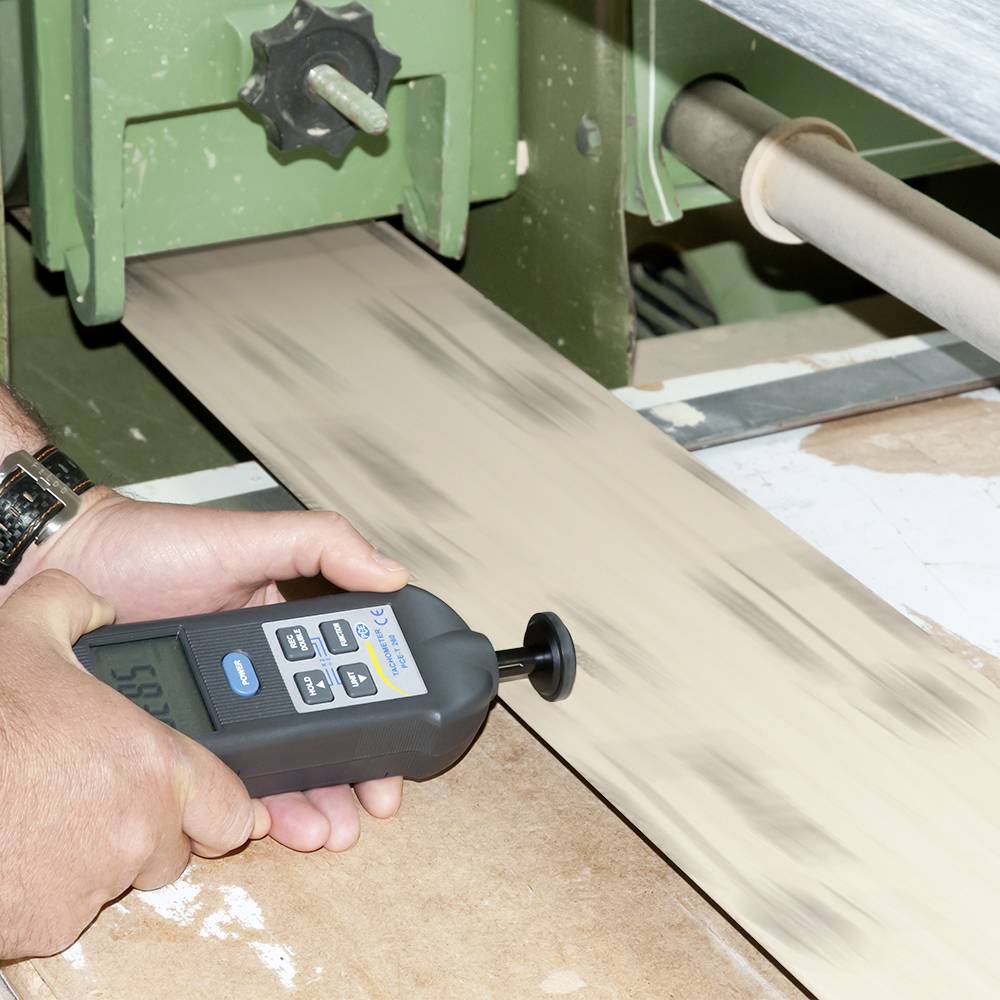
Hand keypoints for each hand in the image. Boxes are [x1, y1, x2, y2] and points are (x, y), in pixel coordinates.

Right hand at [0, 571, 268, 959]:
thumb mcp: (25, 633)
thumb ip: (75, 606)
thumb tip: (98, 605)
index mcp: (156, 765)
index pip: (231, 810)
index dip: (219, 806)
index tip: (206, 802)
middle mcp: (140, 831)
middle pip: (172, 846)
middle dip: (149, 827)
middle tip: (101, 794)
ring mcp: (95, 886)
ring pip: (119, 877)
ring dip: (100, 855)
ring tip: (51, 811)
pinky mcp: (50, 927)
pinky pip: (67, 910)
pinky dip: (51, 888)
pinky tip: (23, 845)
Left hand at [15, 487, 410, 852]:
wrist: (62, 568)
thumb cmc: (149, 546)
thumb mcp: (248, 536)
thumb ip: (324, 544)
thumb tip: (391, 574)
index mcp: (285, 627)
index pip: (346, 678)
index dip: (378, 717)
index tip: (396, 752)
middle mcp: (259, 672)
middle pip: (320, 734)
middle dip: (350, 778)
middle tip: (367, 806)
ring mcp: (221, 709)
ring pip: (278, 765)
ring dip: (310, 801)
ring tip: (326, 827)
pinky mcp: (181, 735)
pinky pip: (222, 777)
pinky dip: (251, 804)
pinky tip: (269, 819)